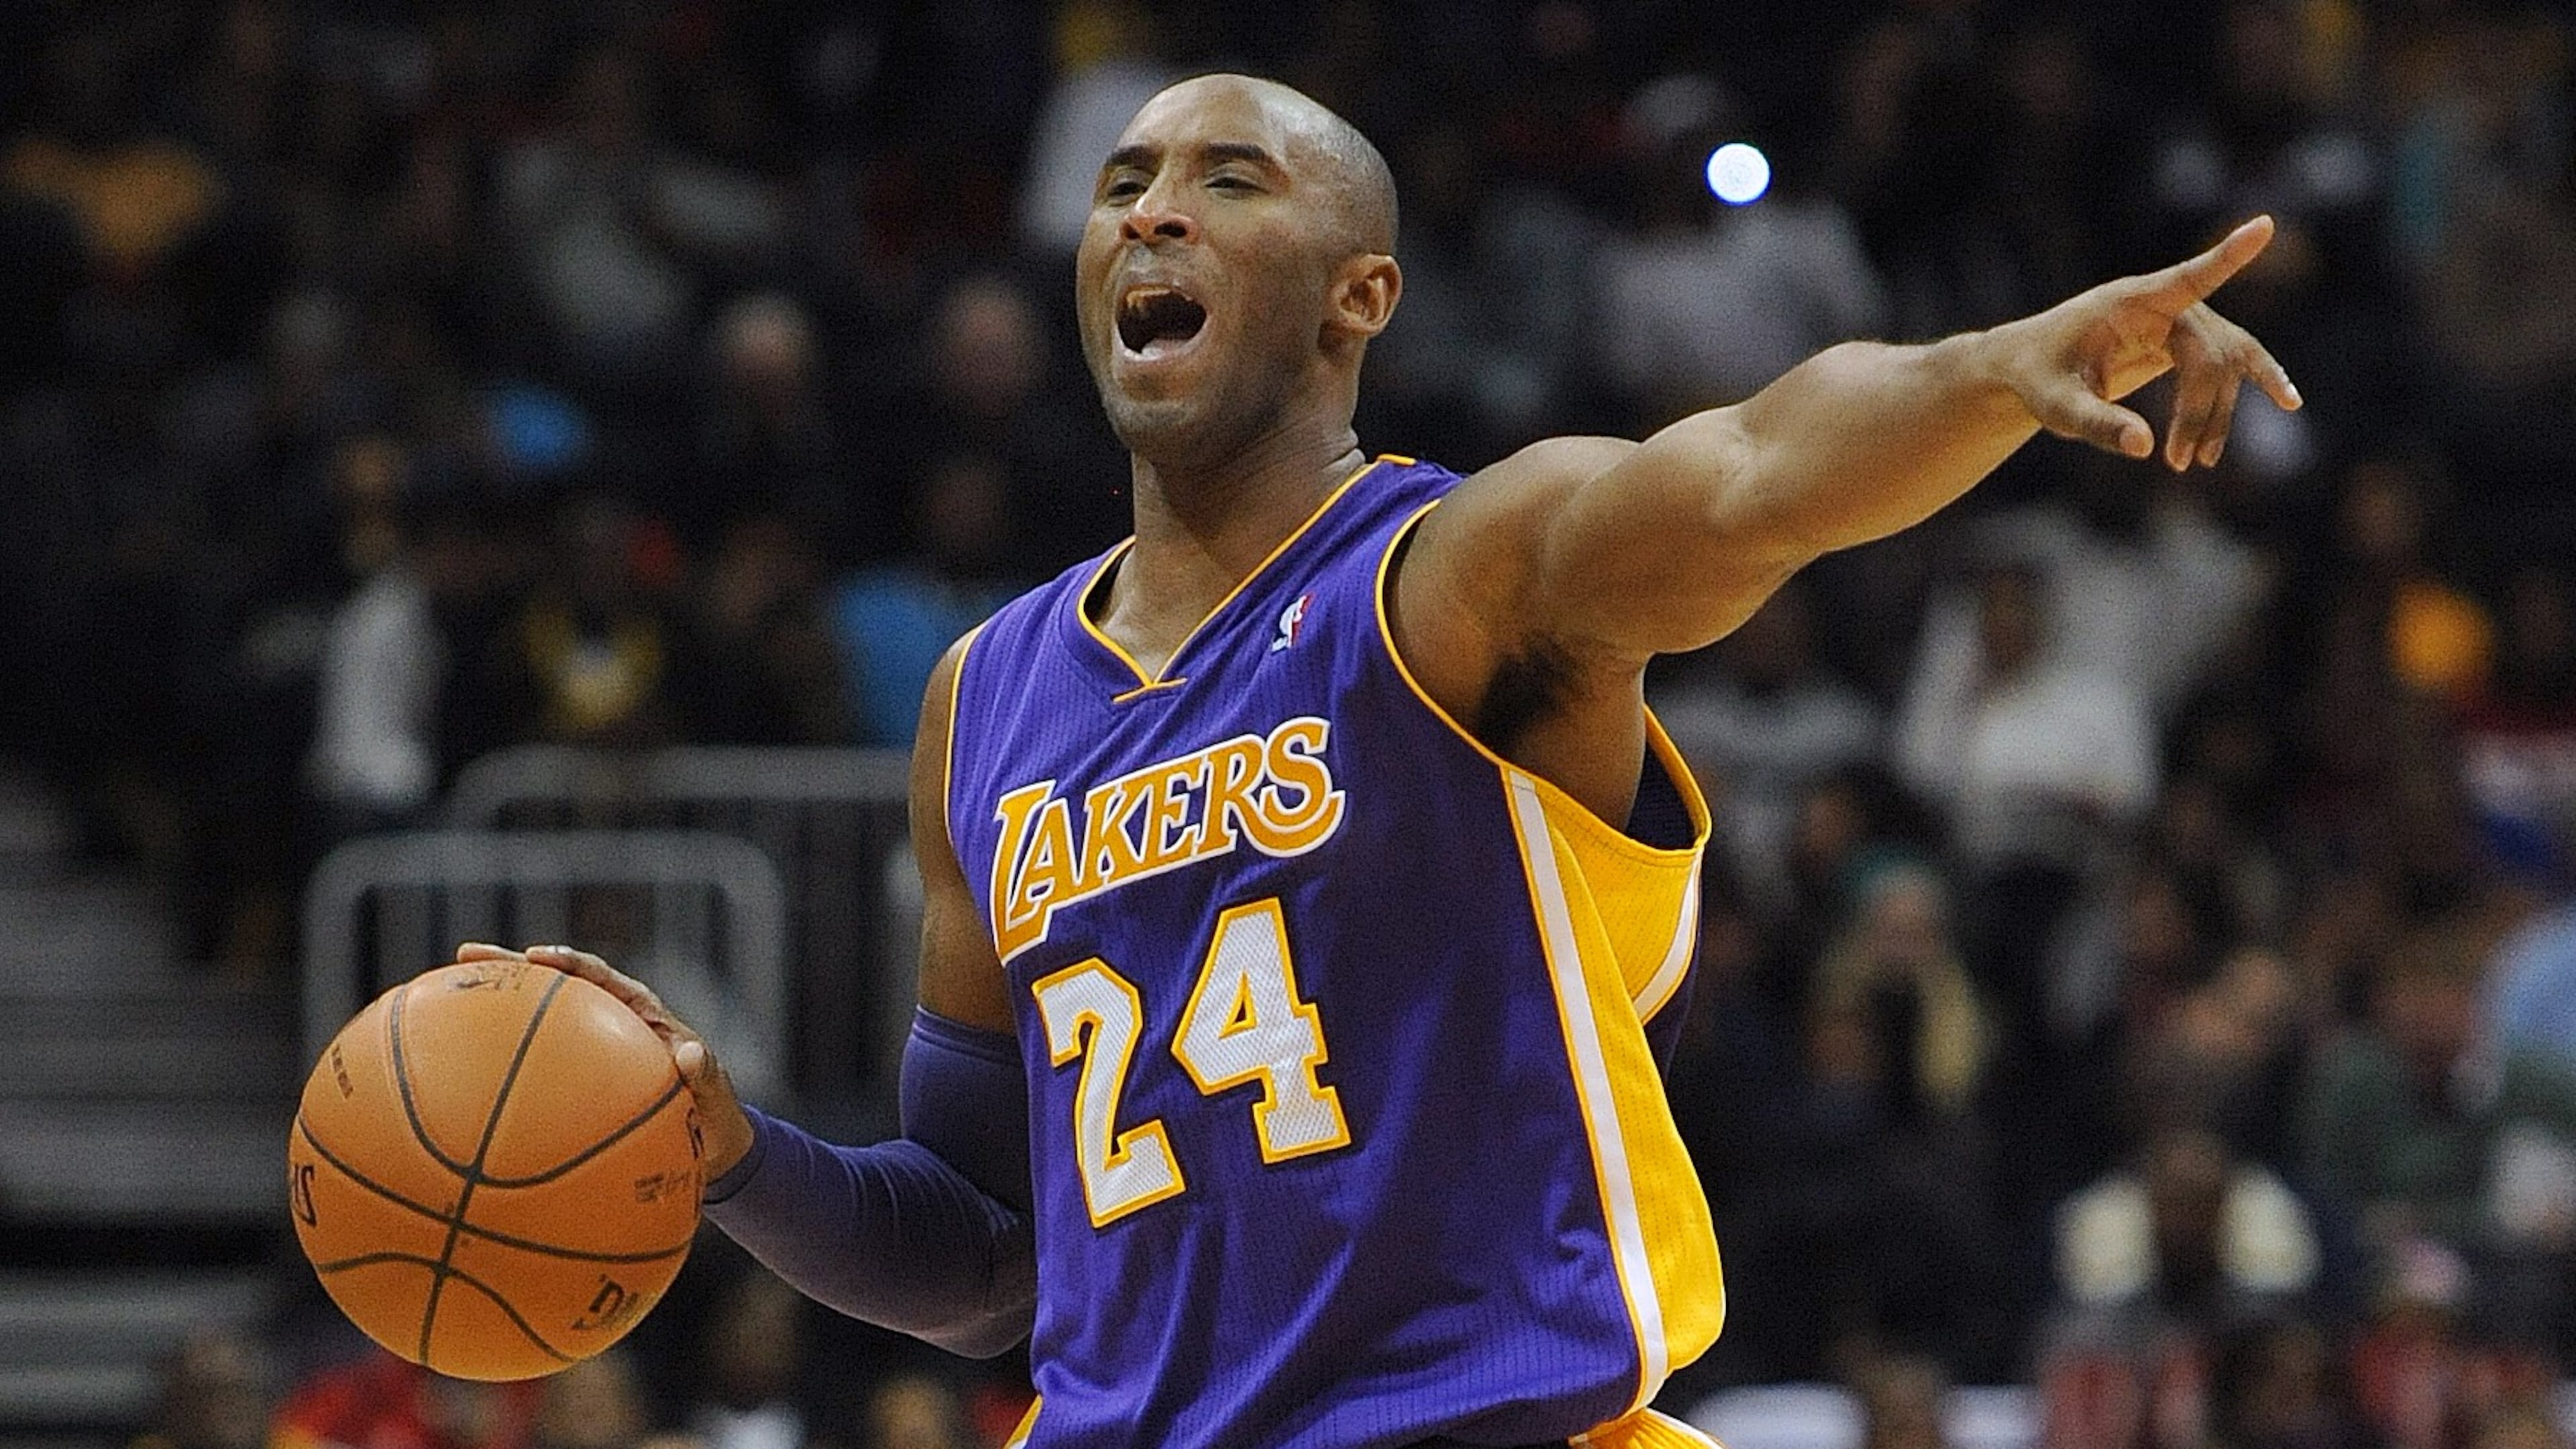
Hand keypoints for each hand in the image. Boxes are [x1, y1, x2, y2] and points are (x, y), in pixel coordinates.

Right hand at [455, 941, 757, 1180]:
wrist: (705, 1145)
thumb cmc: (712, 1115)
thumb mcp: (715, 1096)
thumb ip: (706, 1076)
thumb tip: (692, 1055)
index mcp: (641, 1015)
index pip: (601, 977)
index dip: (570, 963)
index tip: (539, 956)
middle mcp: (609, 1023)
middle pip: (553, 987)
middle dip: (511, 968)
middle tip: (466, 957)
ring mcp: (588, 1053)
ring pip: (535, 1023)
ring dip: (494, 1010)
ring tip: (442, 995)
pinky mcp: (574, 1082)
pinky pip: (532, 1070)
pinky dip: (499, 1068)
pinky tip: (458, 1077)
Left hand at [1988, 215, 2302, 470]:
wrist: (2029, 366)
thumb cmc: (2038, 378)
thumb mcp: (2057, 406)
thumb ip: (2096, 424)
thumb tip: (2146, 449)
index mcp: (2130, 302)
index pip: (2188, 276)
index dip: (2228, 256)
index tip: (2264, 226)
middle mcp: (2164, 304)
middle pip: (2210, 354)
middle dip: (2200, 410)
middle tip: (2177, 464)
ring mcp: (2181, 320)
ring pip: (2225, 363)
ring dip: (2219, 413)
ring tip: (2200, 462)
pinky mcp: (2185, 341)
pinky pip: (2229, 361)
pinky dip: (2256, 381)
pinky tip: (2289, 402)